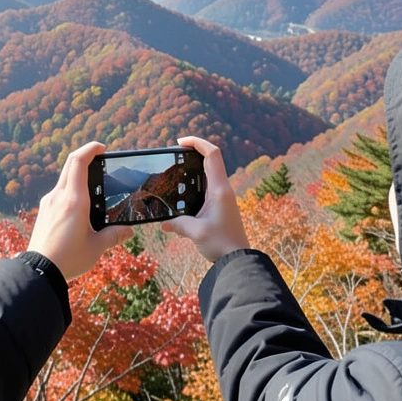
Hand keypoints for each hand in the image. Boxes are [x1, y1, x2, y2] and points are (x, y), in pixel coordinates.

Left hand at [27, 141, 132, 279]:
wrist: (39, 271)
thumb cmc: (69, 258)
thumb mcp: (97, 247)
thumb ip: (114, 235)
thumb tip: (129, 230)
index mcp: (74, 200)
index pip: (78, 161)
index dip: (90, 149)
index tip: (102, 148)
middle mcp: (58, 196)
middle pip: (70, 165)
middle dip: (85, 158)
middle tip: (100, 161)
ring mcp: (48, 203)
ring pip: (64, 179)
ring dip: (78, 176)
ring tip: (94, 188)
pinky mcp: (44, 211)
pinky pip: (58, 193)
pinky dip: (70, 190)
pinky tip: (80, 206)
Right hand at [161, 136, 250, 261]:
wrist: (238, 259)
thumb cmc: (221, 244)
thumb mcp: (195, 232)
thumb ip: (177, 224)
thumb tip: (163, 223)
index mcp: (220, 189)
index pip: (212, 154)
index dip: (197, 142)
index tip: (180, 142)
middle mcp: (223, 190)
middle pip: (210, 161)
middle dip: (192, 154)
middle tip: (174, 157)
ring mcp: (223, 198)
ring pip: (208, 175)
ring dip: (193, 170)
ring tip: (175, 174)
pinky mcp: (220, 207)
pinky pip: (207, 188)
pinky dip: (195, 186)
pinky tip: (182, 196)